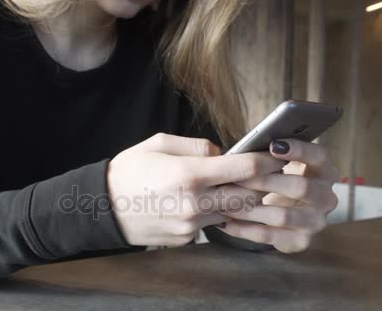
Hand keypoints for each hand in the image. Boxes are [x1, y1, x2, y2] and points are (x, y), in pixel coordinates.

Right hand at [107, 133, 285, 246]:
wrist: (102, 207)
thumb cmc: (129, 170)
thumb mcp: (159, 143)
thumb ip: (197, 146)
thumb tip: (223, 152)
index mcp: (190, 174)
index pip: (245, 169)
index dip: (268, 161)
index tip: (279, 156)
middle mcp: (194, 203)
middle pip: (248, 195)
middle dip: (261, 183)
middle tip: (266, 172)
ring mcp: (191, 224)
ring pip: (233, 212)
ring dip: (239, 199)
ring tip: (236, 184)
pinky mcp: (186, 238)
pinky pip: (213, 222)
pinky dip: (218, 211)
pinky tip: (209, 200)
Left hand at [218, 139, 338, 252]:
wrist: (282, 216)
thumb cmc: (277, 181)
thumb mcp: (280, 165)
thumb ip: (270, 154)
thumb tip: (243, 150)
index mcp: (324, 172)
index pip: (320, 157)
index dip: (300, 150)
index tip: (273, 145)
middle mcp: (326, 198)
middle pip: (301, 187)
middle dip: (266, 181)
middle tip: (238, 177)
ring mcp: (315, 222)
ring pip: (283, 216)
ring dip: (251, 208)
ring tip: (226, 201)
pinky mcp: (300, 241)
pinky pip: (269, 236)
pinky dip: (244, 229)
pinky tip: (225, 222)